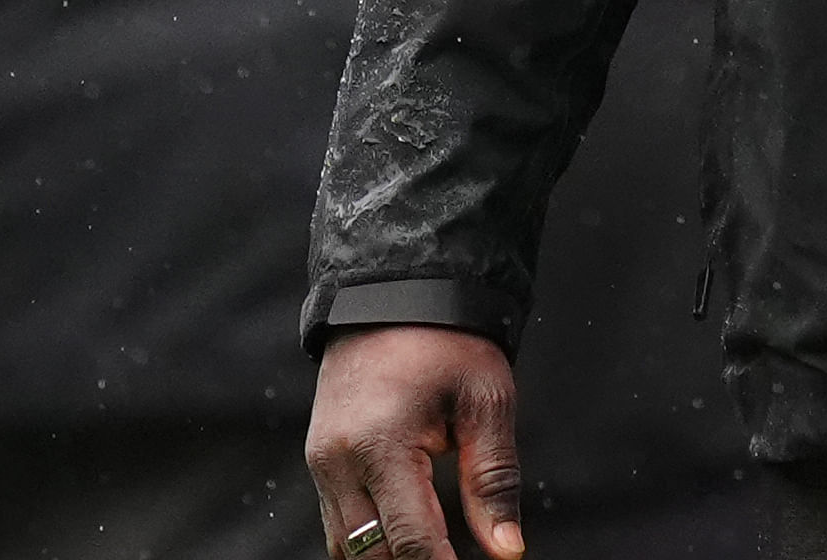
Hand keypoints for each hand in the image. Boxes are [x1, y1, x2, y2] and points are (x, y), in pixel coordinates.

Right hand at [308, 324, 525, 559]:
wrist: (394, 293)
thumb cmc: (447, 342)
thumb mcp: (486, 402)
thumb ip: (494, 481)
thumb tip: (507, 551)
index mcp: (381, 446)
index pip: (411, 540)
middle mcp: (338, 461)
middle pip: (372, 554)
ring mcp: (321, 463)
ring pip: (347, 548)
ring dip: (388, 558)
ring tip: (435, 553)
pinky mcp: (319, 460)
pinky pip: (339, 523)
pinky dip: (370, 540)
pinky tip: (406, 539)